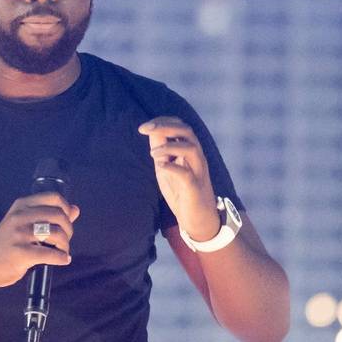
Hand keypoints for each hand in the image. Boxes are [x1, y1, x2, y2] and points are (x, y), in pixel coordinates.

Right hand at [0, 192, 79, 287]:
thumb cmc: (5, 245)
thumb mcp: (23, 224)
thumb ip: (48, 215)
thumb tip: (75, 210)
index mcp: (21, 205)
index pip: (54, 197)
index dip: (66, 209)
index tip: (66, 221)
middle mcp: (20, 216)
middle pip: (59, 215)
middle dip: (68, 230)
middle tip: (64, 241)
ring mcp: (19, 234)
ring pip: (57, 233)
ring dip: (65, 245)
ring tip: (61, 251)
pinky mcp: (20, 252)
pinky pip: (51, 253)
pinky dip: (61, 258)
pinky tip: (63, 260)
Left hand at [138, 116, 219, 239]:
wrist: (198, 220)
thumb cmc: (181, 191)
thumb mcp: (167, 167)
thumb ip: (161, 150)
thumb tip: (151, 131)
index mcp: (190, 151)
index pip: (180, 126)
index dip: (162, 121)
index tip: (143, 127)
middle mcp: (196, 157)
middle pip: (187, 131)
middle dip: (165, 126)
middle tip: (144, 129)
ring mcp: (197, 172)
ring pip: (191, 148)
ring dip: (169, 146)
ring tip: (152, 153)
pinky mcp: (194, 188)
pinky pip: (186, 174)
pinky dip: (172, 167)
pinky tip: (160, 165)